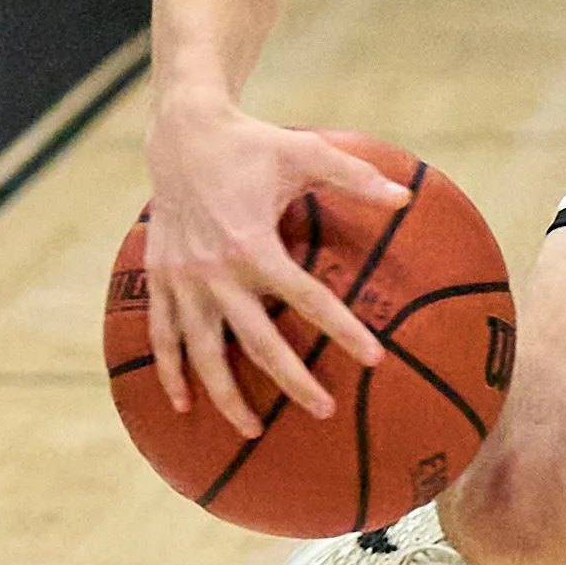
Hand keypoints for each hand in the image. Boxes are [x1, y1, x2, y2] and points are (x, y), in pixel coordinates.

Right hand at [142, 99, 408, 435]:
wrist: (182, 132)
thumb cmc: (252, 144)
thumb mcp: (307, 153)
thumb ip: (357, 177)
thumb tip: (407, 198)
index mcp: (253, 245)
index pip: (307, 298)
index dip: (343, 330)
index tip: (374, 359)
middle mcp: (214, 271)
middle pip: (256, 342)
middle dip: (290, 382)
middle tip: (325, 412)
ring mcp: (181, 280)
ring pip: (202, 353)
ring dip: (225, 395)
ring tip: (252, 432)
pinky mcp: (158, 279)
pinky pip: (161, 336)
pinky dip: (170, 372)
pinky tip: (182, 404)